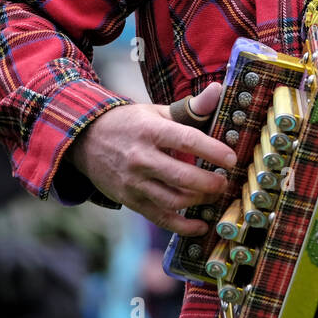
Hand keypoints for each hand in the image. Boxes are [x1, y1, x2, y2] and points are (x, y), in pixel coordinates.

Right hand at [71, 83, 235, 235]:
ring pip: (173, 200)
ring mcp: (134, 182)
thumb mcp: (156, 112)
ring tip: (215, 196)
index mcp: (150, 130)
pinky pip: (159, 218)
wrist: (85, 141)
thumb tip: (219, 91)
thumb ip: (191, 107)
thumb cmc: (130, 124)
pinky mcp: (129, 200)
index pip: (187, 140)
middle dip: (210, 183)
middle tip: (226, 182)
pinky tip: (201, 225)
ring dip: (199, 202)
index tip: (232, 159)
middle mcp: (141, 157)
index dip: (213, 151)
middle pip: (182, 176)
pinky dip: (183, 226)